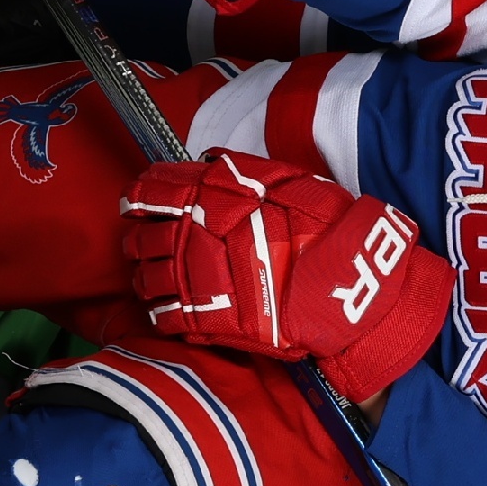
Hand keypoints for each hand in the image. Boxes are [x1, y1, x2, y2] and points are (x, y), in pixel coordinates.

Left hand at [119, 150, 451, 399]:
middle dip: (140, 239)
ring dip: (147, 277)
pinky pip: (165, 318)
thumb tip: (206, 164)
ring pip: (148, 280)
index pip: (151, 191)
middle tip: (149, 242)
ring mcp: (197, 281)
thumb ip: (240, 172)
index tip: (137, 203)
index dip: (139, 196)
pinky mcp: (209, 321)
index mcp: (209, 196)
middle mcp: (193, 236)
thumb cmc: (324, 224)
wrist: (348, 280)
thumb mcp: (286, 179)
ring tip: (157, 278)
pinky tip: (169, 309)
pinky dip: (161, 313)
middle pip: (141, 238)